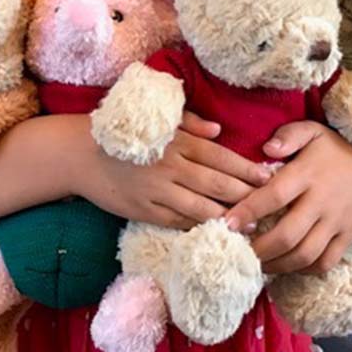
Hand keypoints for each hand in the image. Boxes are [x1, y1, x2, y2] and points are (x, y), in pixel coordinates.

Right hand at [77, 111, 272, 230]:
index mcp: (177, 140)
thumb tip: (219, 131)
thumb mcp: (157, 119)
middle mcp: (171, 166)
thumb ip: (190, 122)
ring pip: (201, 207)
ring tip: (253, 225)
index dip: (247, 169)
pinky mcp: (144, 210)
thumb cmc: (123, 132)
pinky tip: (217, 232)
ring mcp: (157, 191)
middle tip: (271, 205)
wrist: (79, 154)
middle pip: (217, 184)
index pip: (221, 156)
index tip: (269, 177)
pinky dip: (199, 227)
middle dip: (247, 196)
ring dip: (229, 217)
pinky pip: (178, 222)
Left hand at [222, 122, 351, 274]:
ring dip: (277, 265)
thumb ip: (289, 135)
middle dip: (259, 249)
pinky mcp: (347, 238)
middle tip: (238, 252)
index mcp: (309, 174)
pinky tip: (286, 267)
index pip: (274, 195)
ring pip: (304, 255)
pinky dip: (303, 270)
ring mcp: (336, 223)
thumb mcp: (315, 132)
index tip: (226, 223)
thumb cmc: (341, 150)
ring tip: (258, 264)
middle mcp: (322, 201)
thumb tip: (265, 149)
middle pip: (287, 234)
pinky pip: (324, 263)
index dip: (248, 211)